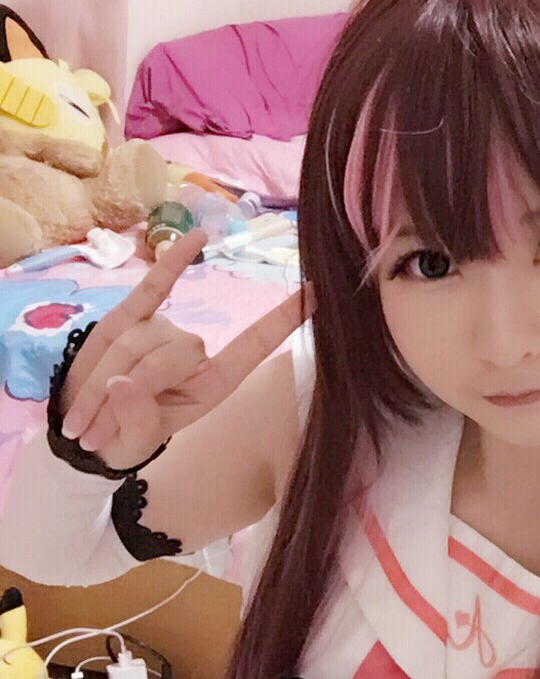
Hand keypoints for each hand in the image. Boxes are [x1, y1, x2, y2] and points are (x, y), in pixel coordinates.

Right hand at [58, 228, 315, 469]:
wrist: (83, 427)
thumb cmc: (121, 437)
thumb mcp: (132, 441)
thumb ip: (136, 418)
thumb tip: (123, 384)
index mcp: (212, 384)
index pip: (254, 347)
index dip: (282, 322)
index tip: (316, 294)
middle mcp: (193, 352)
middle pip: (178, 350)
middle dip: (137, 385)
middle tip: (105, 422)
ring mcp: (162, 330)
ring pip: (144, 339)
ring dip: (107, 378)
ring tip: (92, 411)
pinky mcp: (129, 316)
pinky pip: (153, 286)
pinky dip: (172, 263)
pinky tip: (198, 237)